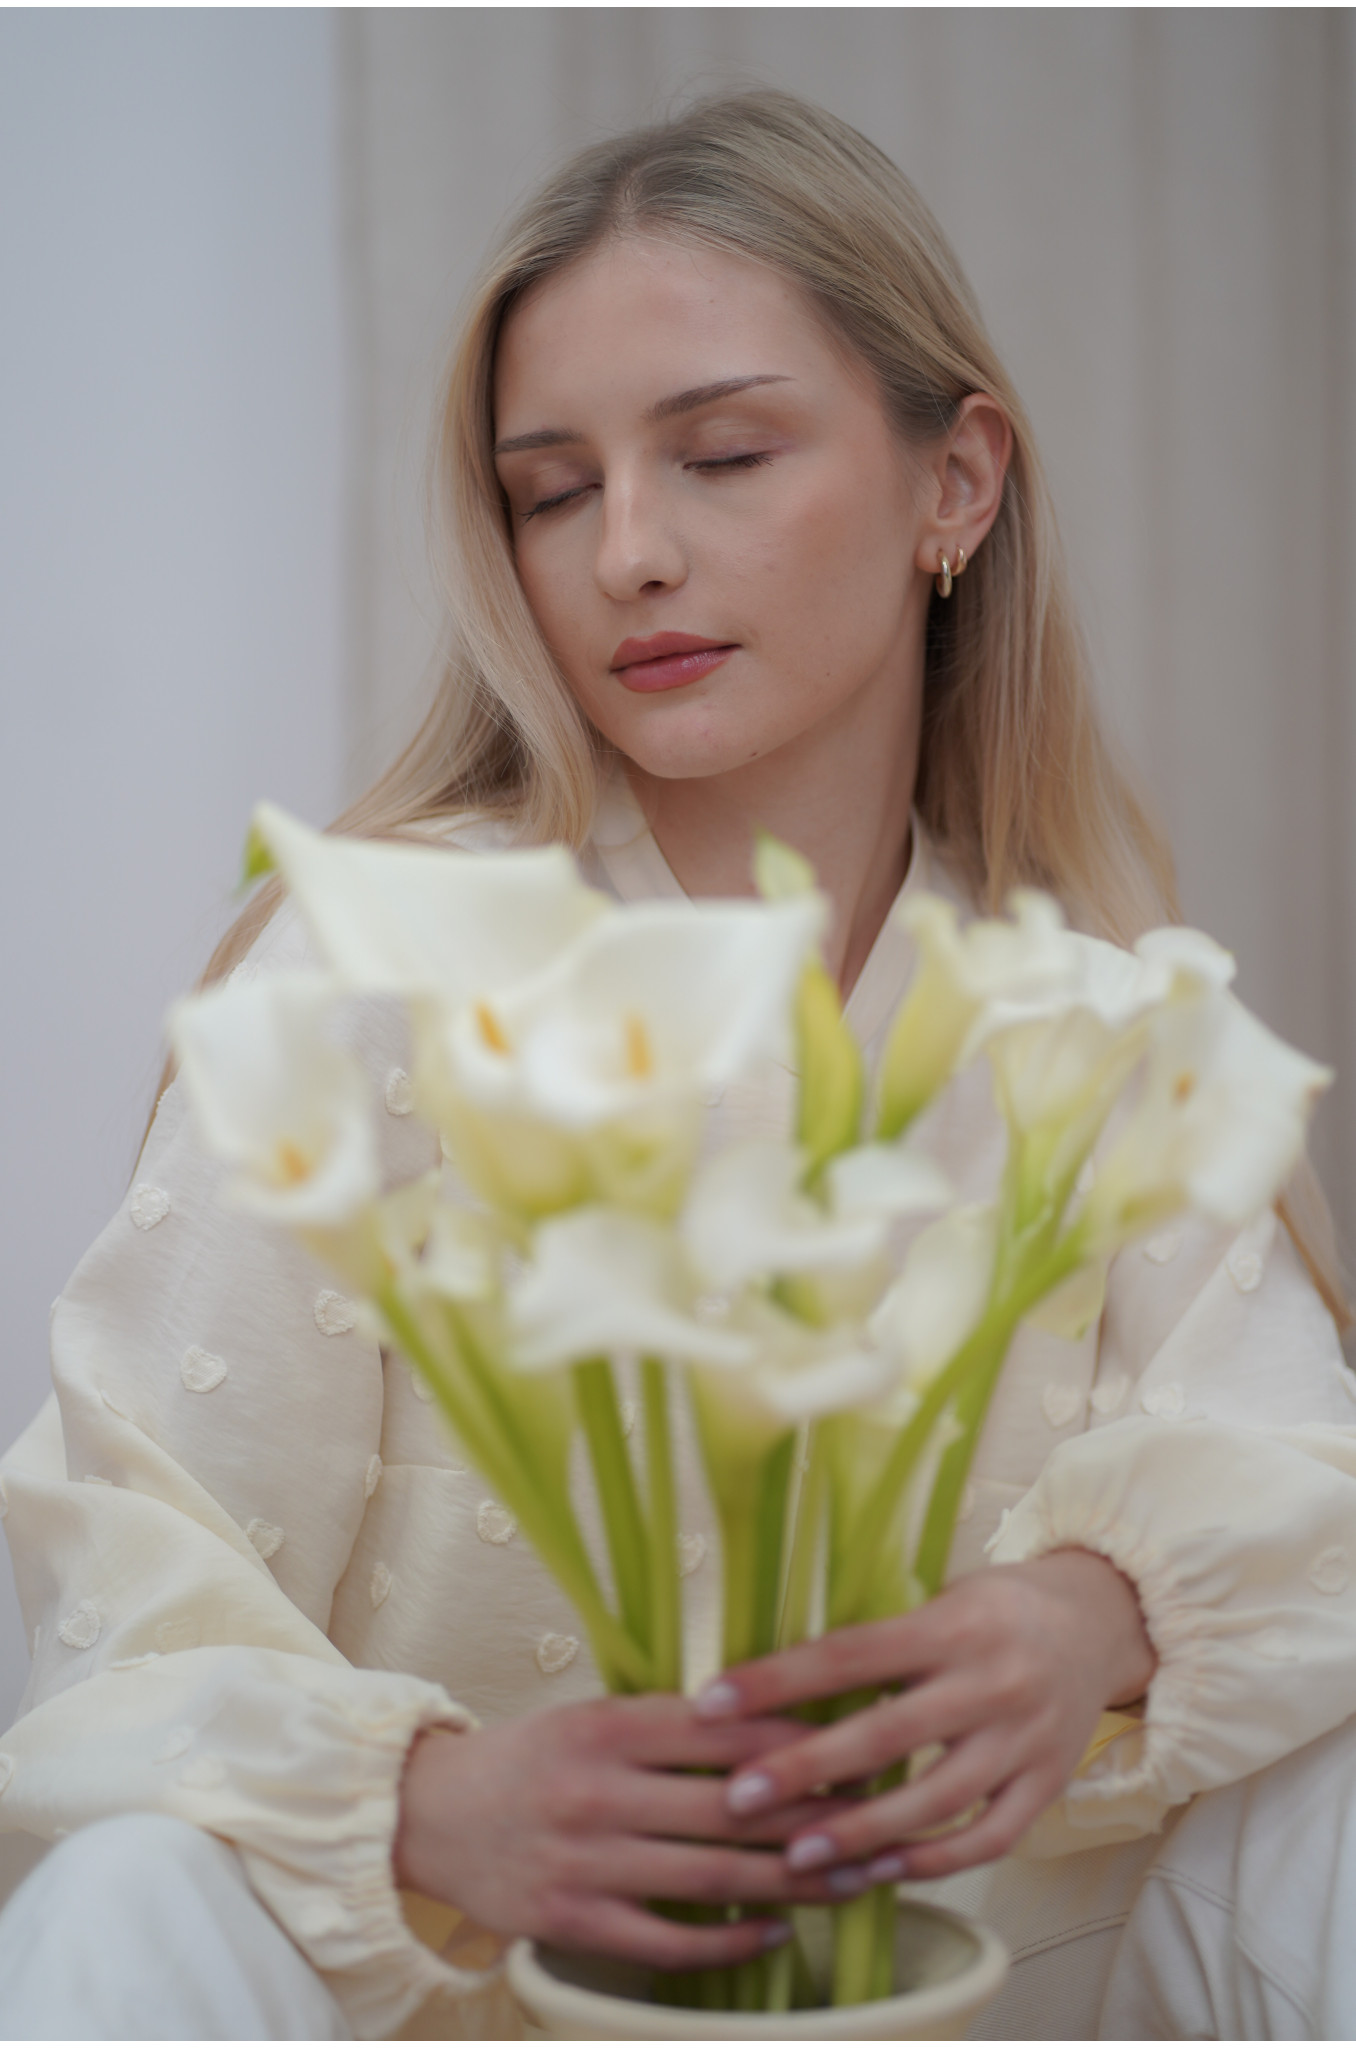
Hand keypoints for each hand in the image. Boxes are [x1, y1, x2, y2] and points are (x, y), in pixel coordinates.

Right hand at [393, 1692, 867, 1970]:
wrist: (427, 1817)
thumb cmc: (526, 1760)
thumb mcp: (588, 1718)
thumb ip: (663, 1725)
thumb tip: (768, 1723)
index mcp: (606, 1727)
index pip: (720, 1729)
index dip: (795, 1737)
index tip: (855, 1742)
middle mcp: (598, 1791)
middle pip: (731, 1807)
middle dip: (814, 1812)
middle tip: (878, 1814)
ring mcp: (586, 1862)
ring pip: (712, 1876)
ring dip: (791, 1881)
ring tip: (850, 1877)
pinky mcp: (573, 1922)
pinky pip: (668, 1939)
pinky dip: (728, 1940)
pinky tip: (773, 1931)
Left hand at [694, 1548, 1156, 1886]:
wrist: (1097, 1622)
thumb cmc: (993, 1608)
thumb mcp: (937, 1598)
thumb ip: (875, 1641)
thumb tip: (773, 1680)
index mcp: (953, 1623)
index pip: (851, 1653)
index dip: (778, 1680)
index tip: (709, 1703)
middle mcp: (993, 1681)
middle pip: (887, 1735)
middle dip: (804, 1770)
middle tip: (735, 1799)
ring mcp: (1025, 1740)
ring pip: (934, 1800)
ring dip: (859, 1832)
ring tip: (794, 1855)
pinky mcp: (1047, 1786)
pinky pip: (986, 1838)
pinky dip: (929, 1861)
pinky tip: (875, 1872)